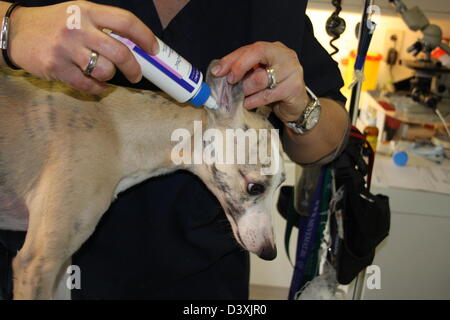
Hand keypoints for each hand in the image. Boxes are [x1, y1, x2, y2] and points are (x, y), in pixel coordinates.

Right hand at [8, 1, 158, 93]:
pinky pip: (88, 85)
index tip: (154, 49)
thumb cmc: (55, 24)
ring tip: (104, 73)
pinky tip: (95, 83)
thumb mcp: (79, 14)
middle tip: (137, 74)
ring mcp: (66, 49)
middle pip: (120, 52)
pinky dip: (97, 87)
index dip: (145, 36)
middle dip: (134, 68)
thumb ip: (104, 26)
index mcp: (87, 11)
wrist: (17, 32)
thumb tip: (137, 46)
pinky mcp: (56, 68)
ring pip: (105, 70)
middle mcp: (78, 28)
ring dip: (109, 76)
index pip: (126, 21)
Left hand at [212, 41, 309, 122]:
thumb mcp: (258, 75)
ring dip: (246, 89)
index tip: (217, 71)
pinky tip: (248, 104)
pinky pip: (268, 94)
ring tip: (240, 96)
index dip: (232, 59)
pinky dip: (254, 100)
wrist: (296, 106)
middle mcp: (284, 55)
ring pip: (261, 77)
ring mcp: (292, 70)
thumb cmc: (274, 89)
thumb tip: (219, 73)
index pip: (250, 48)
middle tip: (230, 82)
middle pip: (258, 53)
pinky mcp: (294, 88)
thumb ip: (243, 71)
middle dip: (239, 67)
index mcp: (273, 49)